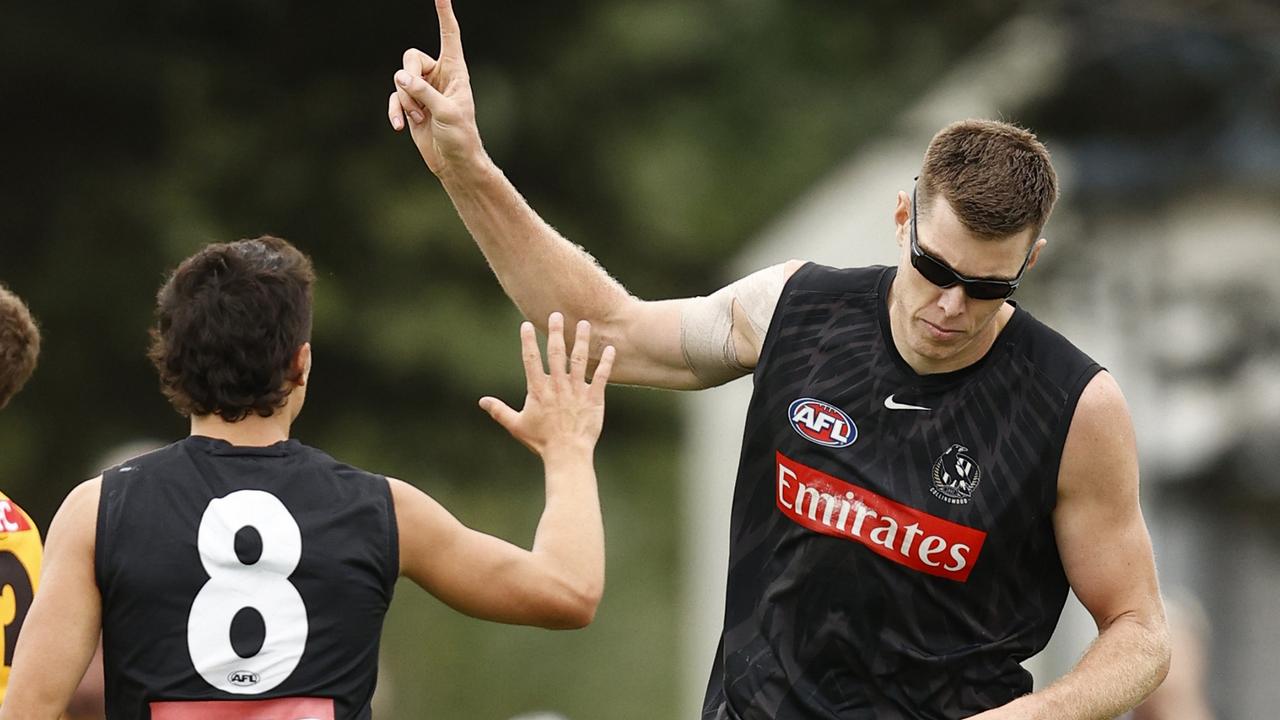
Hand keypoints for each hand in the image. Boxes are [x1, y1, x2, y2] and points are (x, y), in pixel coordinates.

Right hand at [387, 0, 484, 175]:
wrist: (454, 162)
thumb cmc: (460, 137)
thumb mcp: (446, 113)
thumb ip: (423, 93)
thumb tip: (400, 78)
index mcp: (455, 70)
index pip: (449, 34)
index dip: (444, 13)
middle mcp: (438, 75)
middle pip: (410, 57)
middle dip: (408, 78)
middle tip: (416, 101)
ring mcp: (423, 90)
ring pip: (399, 80)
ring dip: (405, 101)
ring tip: (419, 119)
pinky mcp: (411, 105)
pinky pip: (394, 98)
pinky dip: (395, 111)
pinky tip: (400, 127)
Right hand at [480, 313, 614, 458]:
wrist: (568, 454)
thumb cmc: (541, 442)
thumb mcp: (516, 426)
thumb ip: (499, 411)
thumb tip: (482, 401)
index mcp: (538, 390)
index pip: (531, 359)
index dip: (527, 341)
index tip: (525, 325)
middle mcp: (558, 386)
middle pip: (556, 353)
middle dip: (556, 332)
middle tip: (557, 315)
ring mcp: (577, 390)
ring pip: (580, 360)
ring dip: (582, 341)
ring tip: (584, 324)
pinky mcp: (594, 398)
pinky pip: (601, 377)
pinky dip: (607, 363)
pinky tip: (611, 349)